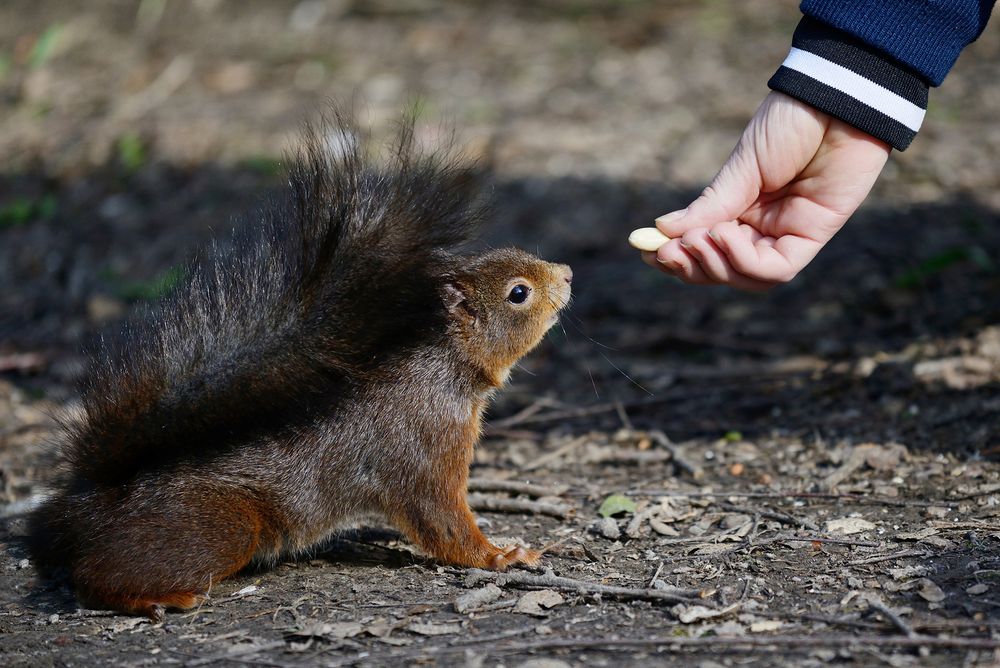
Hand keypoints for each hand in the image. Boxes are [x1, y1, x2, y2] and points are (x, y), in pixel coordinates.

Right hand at [643, 92, 890, 289]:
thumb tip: (661, 231)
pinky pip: (775, 269)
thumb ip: (709, 204)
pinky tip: (726, 233)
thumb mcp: (741, 166)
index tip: (647, 251)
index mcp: (743, 208)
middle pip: (723, 269)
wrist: (838, 101)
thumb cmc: (791, 122)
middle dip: (692, 266)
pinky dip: (744, 260)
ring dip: (715, 265)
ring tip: (700, 238)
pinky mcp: (813, 237)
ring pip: (747, 277)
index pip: (707, 246)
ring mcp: (789, 234)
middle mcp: (764, 227)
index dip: (678, 256)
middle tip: (669, 251)